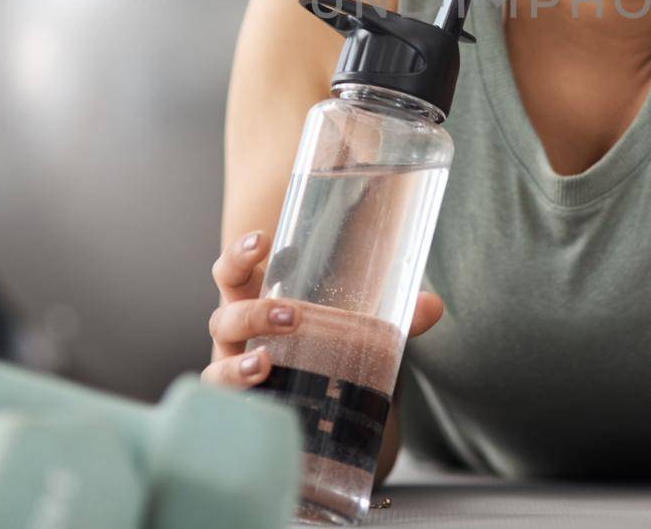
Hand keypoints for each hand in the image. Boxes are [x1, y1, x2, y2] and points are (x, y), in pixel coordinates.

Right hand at [202, 229, 445, 386]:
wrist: (329, 412)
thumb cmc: (331, 352)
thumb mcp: (362, 330)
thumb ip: (397, 318)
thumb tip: (432, 305)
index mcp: (261, 301)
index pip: (235, 270)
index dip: (240, 252)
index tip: (263, 239)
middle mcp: (240, 334)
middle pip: (225, 314)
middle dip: (254, 310)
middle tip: (293, 314)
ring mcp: (234, 371)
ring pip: (218, 363)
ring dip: (239, 363)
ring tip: (266, 363)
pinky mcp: (240, 407)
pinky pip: (222, 403)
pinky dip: (235, 399)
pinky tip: (259, 400)